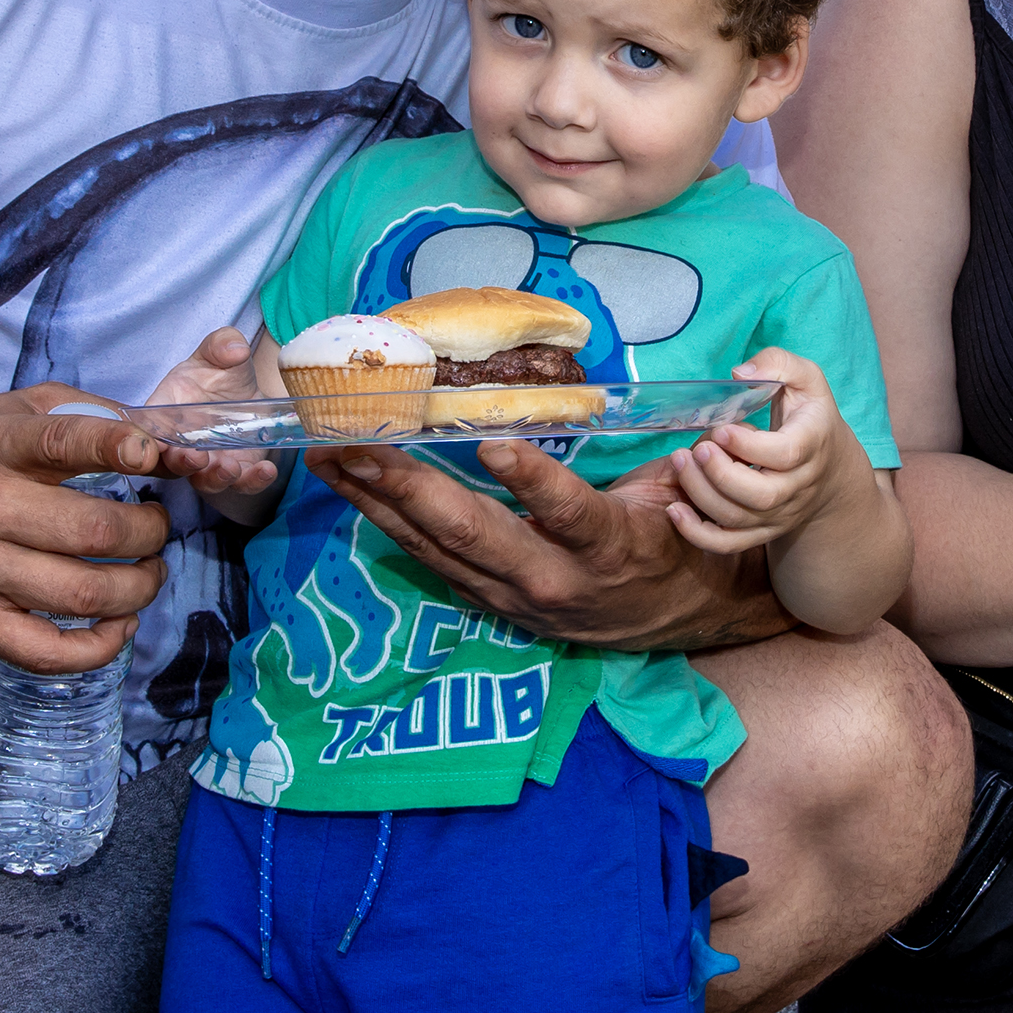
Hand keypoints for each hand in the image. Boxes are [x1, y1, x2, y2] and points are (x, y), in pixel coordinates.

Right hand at [0, 387, 174, 672]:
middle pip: (92, 532)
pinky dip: (97, 647)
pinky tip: (120, 623)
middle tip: (158, 527)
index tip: (154, 457)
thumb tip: (162, 445)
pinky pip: (43, 651)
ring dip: (138, 588)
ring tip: (149, 571)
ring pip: (81, 594)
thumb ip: (89, 415)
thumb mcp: (16, 408)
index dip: (120, 448)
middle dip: (150, 533)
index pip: (64, 442)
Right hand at [139, 327, 277, 501]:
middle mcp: (181, 444)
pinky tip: (266, 470)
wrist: (245, 392)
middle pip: (172, 463)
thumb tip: (234, 348)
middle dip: (182, 464)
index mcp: (165, 412)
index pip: (147, 432)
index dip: (148, 442)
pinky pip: (243, 484)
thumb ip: (221, 345)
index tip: (157, 445)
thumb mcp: (218, 352)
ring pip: (205, 480)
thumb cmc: (217, 373)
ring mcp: (209, 462)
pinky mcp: (238, 469)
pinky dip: (253, 481)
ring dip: (215, 478)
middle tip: (195, 457)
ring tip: (230, 468)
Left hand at [304, 436, 789, 651]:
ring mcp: (512, 597)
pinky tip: (351, 487)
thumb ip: (660, 454)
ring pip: (435, 548)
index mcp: (613, 548)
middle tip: (357, 441)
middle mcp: (555, 581)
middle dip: (408, 486)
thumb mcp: (682, 495)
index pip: (572, 514)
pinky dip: (387, 520)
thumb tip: (662, 394)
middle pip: (474, 534)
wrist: (680, 618)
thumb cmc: (678, 537)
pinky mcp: (489, 600)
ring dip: (377, 500)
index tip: (496, 444)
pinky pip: (430, 559)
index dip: (534, 483)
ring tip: (330, 455)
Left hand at [667, 350, 857, 554]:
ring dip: (702, 496)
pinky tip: (674, 510)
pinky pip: (729, 543)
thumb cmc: (809, 416)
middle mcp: (798, 485)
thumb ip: (778, 364)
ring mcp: (780, 512)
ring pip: (740, 519)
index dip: (751, 446)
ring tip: (680, 463)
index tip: (722, 428)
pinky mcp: (762, 529)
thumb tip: (739, 374)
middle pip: (762, 495)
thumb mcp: (806, 379)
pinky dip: (699, 535)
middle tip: (695, 449)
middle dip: (722, 475)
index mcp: (811, 444)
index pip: (786, 455)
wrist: (831, 468)